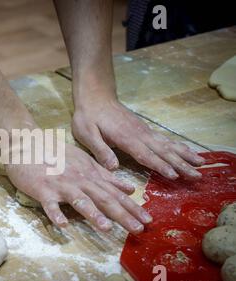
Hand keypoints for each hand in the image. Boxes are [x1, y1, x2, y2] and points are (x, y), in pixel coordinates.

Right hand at [5, 143, 152, 234]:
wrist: (27, 144)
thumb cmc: (55, 154)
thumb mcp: (84, 161)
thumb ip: (106, 176)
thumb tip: (130, 188)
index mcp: (90, 174)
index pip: (115, 192)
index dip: (132, 206)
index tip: (148, 219)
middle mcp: (79, 180)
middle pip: (103, 198)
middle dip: (122, 214)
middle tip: (138, 229)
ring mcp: (61, 185)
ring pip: (79, 200)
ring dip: (93, 214)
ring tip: (106, 228)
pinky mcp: (43, 190)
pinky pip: (50, 205)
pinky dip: (56, 214)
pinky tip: (63, 225)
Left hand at [72, 97, 204, 179]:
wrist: (95, 97)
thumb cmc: (88, 117)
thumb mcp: (87, 133)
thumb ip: (100, 150)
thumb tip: (113, 167)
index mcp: (125, 138)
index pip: (145, 154)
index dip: (160, 166)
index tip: (174, 175)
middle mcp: (139, 134)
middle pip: (163, 151)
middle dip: (180, 164)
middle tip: (196, 176)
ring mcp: (144, 131)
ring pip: (168, 145)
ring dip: (184, 155)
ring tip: (201, 164)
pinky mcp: (144, 130)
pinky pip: (164, 140)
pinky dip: (178, 147)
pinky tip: (188, 152)